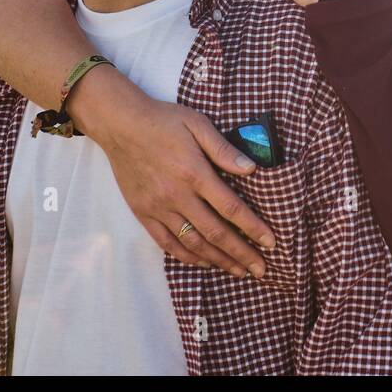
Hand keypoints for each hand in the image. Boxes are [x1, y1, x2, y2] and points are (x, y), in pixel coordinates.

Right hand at [67, 66, 276, 278]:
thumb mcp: (198, 124)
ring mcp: (158, 208)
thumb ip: (224, 149)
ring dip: (218, 260)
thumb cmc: (163, 121)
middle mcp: (177, 196)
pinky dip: (187, 257)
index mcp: (194, 173)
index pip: (231, 208)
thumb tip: (252, 168)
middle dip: (241, 254)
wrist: (120, 124)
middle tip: (261, 270)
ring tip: (238, 271)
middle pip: (215, 233)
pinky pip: (167, 243)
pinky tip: (204, 263)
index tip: (271, 242)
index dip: (253, 228)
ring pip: (192, 243)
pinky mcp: (143, 213)